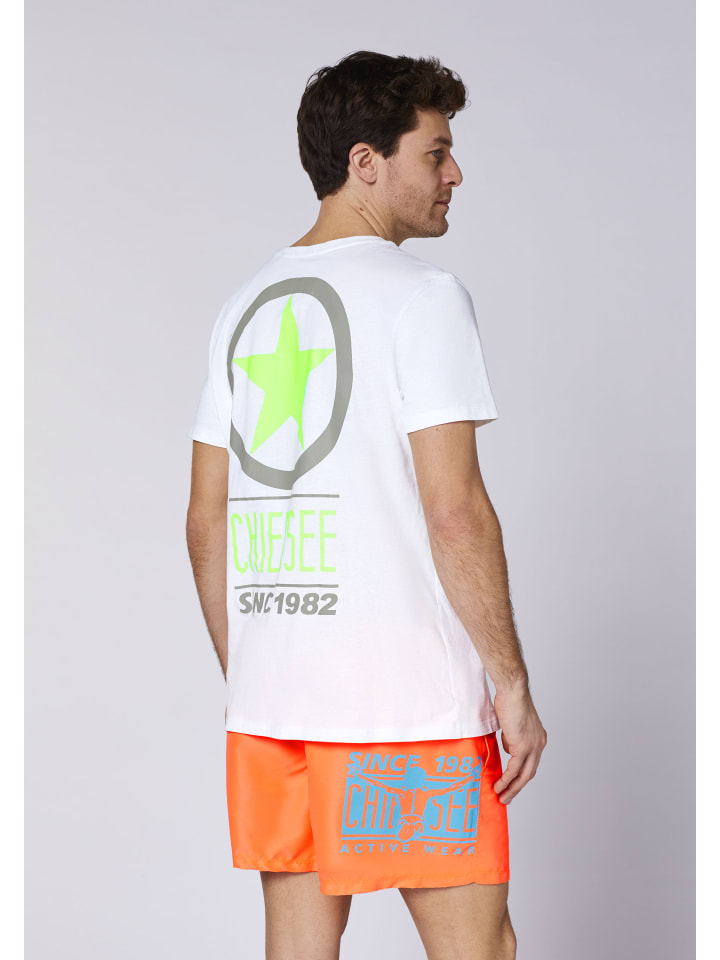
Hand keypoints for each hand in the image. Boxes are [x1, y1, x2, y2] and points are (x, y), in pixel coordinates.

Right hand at [492, 684, 546, 803]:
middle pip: (530, 772)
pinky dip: (506, 779)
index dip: (521, 774)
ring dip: (512, 788)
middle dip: (518, 787)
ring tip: (501, 797)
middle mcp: (539, 744)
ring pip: (523, 775)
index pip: (530, 762)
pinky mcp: (523, 747)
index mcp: (538, 738)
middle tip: (507, 797)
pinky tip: (499, 786)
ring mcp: (533, 746)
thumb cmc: (509, 700)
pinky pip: (514, 769)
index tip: (511, 783)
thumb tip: (508, 748)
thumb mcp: (511, 724)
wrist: (512, 691)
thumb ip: (511, 738)